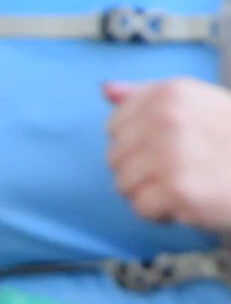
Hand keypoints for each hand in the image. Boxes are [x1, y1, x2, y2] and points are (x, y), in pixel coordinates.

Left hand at [103, 78, 230, 232]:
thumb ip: (148, 97)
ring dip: (149, 193)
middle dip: (140, 171)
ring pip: (124, 185)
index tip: (161, 148)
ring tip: (183, 184)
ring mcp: (170, 155)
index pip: (115, 124)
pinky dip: (161, 213)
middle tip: (176, 171)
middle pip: (115, 158)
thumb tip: (107, 90)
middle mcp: (166, 119)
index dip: (134, 144)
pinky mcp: (176, 190)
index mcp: (169, 94)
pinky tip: (186, 202)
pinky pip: (141, 208)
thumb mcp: (196, 102)